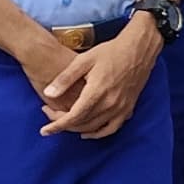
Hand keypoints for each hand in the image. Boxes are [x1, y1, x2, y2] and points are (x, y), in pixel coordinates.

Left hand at [40, 18, 158, 139]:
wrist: (138, 49)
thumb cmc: (110, 51)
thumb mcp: (84, 60)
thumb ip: (65, 78)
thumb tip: (48, 94)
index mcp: (97, 92)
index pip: (73, 117)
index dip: (57, 125)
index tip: (45, 130)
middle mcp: (110, 104)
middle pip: (82, 124)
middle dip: (63, 124)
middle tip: (50, 116)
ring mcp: (121, 108)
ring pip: (95, 128)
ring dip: (77, 129)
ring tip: (65, 123)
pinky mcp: (128, 108)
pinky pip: (112, 128)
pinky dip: (98, 134)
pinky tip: (88, 132)